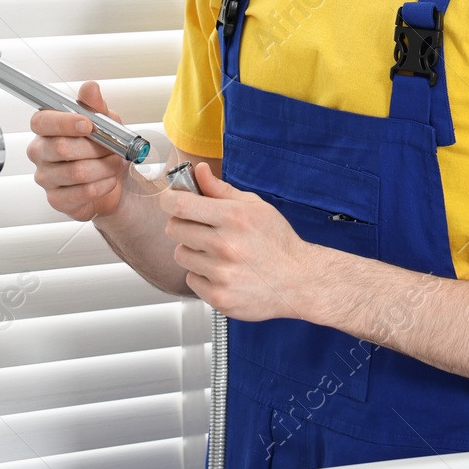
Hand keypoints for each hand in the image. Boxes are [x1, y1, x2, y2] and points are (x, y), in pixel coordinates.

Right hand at [27, 82, 128, 221]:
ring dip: (104, 167)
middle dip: (95, 148)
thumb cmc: (104, 147)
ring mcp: (46, 177)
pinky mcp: (56, 200)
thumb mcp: (106, 121)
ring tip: (114, 164)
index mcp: (47, 129)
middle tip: (113, 148)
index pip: (42, 122)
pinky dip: (103, 185)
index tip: (88, 124)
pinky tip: (109, 180)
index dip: (64, 123)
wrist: (116, 179)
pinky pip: (83, 192)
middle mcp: (40, 152)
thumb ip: (95, 105)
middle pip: (61, 148)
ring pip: (76, 172)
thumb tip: (90, 87)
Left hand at [158, 161, 318, 321]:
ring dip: (193, 252)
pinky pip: (190, 279)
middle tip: (201, 228)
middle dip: (183, 225)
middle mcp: (225, 245)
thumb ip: (221, 190)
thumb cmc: (277, 242)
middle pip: (174, 229)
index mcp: (234, 217)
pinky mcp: (219, 297)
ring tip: (217, 253)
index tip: (170, 200)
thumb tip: (199, 171)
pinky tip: (222, 272)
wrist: (299, 281)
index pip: (180, 205)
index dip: (168, 199)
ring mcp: (221, 274)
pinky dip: (202, 275)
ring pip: (181, 255)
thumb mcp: (255, 207)